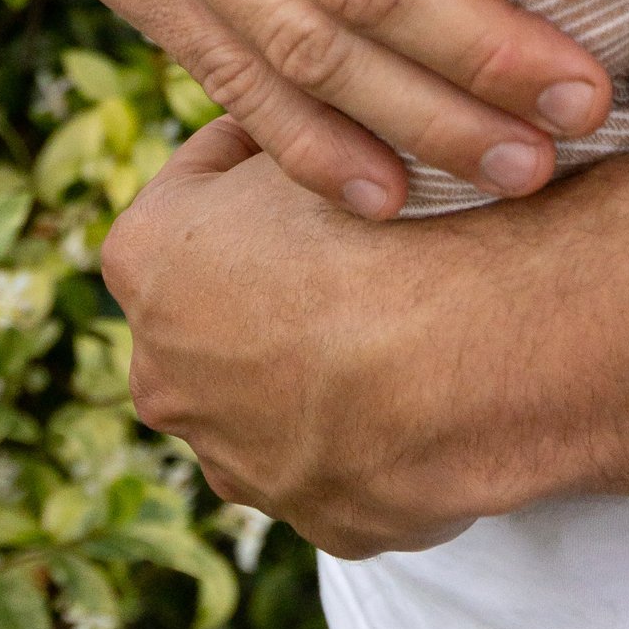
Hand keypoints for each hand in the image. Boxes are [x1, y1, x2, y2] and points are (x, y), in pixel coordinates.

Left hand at [103, 120, 527, 553]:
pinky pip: (341, 457)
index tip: (319, 140)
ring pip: (268, 395)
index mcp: (146, 261)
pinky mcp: (320, 518)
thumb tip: (310, 110)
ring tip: (402, 311)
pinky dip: (376, 425)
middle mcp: (167, 374)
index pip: (197, 181)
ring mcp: (239, 459)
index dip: (262, 151)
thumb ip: (290, 130)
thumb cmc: (390, 220)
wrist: (482, 345)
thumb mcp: (322, 127)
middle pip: (217, 304)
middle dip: (273, 272)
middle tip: (358, 233)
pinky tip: (430, 378)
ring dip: (315, 360)